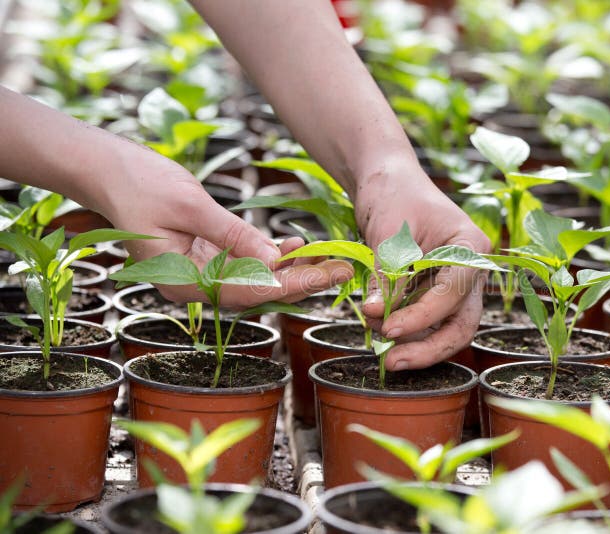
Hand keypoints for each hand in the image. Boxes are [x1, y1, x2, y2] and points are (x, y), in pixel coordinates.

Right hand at [102, 149, 352, 308]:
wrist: (108, 169)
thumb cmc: (140, 184)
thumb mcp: (192, 206)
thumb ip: (233, 235)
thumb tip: (274, 259)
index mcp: (180, 281)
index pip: (246, 291)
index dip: (290, 285)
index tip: (325, 277)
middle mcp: (191, 284)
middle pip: (255, 290)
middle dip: (300, 280)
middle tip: (342, 269)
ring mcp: (197, 271)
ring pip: (254, 278)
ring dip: (291, 269)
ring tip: (330, 258)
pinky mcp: (204, 256)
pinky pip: (243, 261)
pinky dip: (270, 255)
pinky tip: (299, 247)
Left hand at [356, 165, 490, 370]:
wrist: (386, 178)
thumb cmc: (393, 193)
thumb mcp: (388, 232)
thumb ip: (388, 275)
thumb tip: (378, 315)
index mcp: (472, 247)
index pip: (453, 293)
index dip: (421, 316)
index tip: (387, 326)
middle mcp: (472, 269)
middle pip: (462, 323)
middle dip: (428, 348)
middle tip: (392, 362)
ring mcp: (458, 283)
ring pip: (448, 329)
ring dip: (417, 345)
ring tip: (381, 349)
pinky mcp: (438, 291)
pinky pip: (429, 322)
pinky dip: (409, 332)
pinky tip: (382, 334)